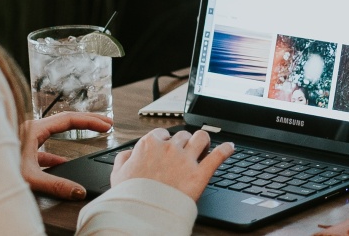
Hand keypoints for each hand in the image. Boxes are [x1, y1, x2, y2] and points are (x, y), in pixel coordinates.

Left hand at [21, 112, 112, 199]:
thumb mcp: (30, 178)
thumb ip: (56, 185)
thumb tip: (79, 191)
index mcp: (34, 129)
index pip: (68, 119)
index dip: (90, 121)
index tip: (106, 125)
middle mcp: (30, 130)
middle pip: (65, 120)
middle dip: (88, 121)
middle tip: (107, 123)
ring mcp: (26, 139)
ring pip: (56, 131)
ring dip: (75, 133)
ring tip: (91, 135)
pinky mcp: (23, 151)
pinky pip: (45, 146)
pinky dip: (58, 152)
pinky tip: (63, 163)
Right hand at [111, 128, 233, 199]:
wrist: (143, 213)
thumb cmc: (130, 196)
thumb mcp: (117, 174)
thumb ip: (123, 159)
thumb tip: (130, 153)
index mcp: (149, 145)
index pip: (162, 134)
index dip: (166, 141)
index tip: (167, 147)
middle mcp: (169, 148)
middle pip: (183, 136)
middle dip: (185, 142)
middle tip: (186, 152)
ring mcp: (186, 160)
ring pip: (201, 137)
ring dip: (204, 141)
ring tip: (205, 146)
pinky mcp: (200, 174)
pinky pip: (218, 155)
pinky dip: (226, 149)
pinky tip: (230, 147)